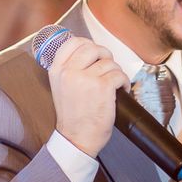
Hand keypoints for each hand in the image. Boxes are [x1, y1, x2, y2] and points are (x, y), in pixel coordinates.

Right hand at [48, 37, 128, 156]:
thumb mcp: (60, 87)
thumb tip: (87, 52)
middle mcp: (69, 72)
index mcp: (57, 70)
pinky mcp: (102, 87)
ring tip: (114, 84)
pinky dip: (124, 82)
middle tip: (108, 67)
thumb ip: (69, 69)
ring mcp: (86, 78)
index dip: (87, 43)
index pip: (72, 42)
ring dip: (115, 72)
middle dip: (105, 55)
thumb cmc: (72, 116)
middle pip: (93, 48)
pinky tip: (121, 90)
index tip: (94, 52)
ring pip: (109, 62)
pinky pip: (119, 74)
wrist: (76, 139)